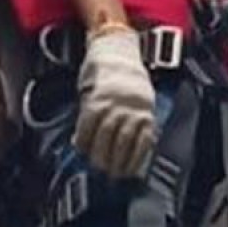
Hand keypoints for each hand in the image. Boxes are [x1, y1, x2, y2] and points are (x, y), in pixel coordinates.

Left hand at [73, 26, 157, 179]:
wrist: (121, 52)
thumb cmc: (100, 74)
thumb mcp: (87, 91)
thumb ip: (86, 115)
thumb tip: (79, 142)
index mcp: (98, 99)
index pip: (88, 128)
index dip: (84, 143)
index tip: (82, 154)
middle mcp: (116, 104)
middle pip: (106, 136)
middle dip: (102, 156)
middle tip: (99, 170)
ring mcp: (134, 109)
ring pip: (126, 140)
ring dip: (120, 160)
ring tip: (116, 173)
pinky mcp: (148, 114)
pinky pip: (144, 138)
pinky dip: (139, 155)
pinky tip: (133, 166)